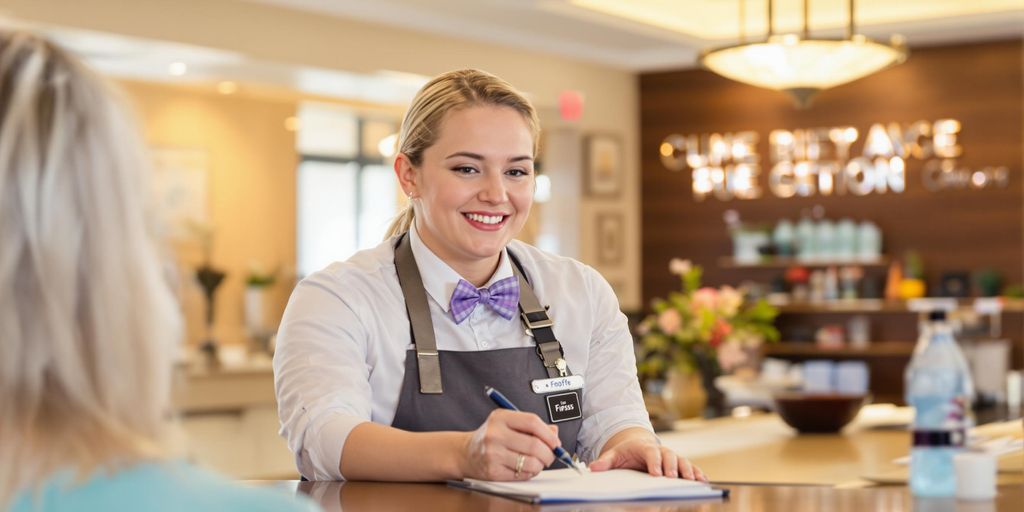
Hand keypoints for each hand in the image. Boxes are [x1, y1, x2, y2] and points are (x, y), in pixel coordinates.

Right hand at [460, 409, 558, 480]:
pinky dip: (529, 473)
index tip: (555, 441)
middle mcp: (495, 434)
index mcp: (500, 417)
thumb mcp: (508, 423)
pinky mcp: (493, 471)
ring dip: (540, 465)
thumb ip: (531, 426)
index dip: (548, 434)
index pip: (532, 422)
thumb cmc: (491, 436)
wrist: (465, 452)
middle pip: (534, 445)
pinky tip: (524, 468)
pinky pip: (522, 475)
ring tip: (537, 462)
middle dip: (548, 453)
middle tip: (550, 455)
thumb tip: (554, 432)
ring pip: (531, 463)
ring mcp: (493, 454)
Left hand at [589, 430, 706, 481]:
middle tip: (671, 478)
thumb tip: (593, 468)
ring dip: (688, 471)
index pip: (651, 453)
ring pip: (683, 462)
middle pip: (670, 456)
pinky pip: (690, 468)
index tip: (656, 474)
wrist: (637, 445)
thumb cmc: (626, 452)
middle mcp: (662, 451)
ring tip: (692, 481)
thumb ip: (605, 461)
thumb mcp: (614, 455)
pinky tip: (702, 482)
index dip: (654, 463)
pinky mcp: (679, 465)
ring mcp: (672, 457)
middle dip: (672, 467)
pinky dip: (697, 473)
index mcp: (645, 448)